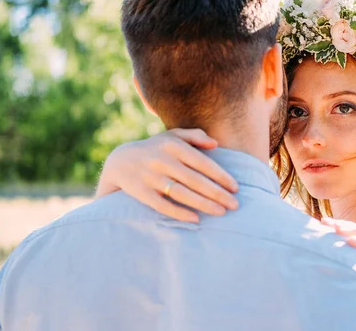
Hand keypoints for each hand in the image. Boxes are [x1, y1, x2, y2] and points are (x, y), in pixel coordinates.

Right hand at [96, 129, 238, 222]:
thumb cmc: (155, 149)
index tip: (236, 188)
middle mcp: (161, 160)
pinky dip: (179, 212)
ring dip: (203, 204)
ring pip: (181, 193)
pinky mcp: (141, 192)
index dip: (220, 176)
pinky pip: (162, 205)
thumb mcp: (171, 136)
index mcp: (172, 145)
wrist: (120, 161)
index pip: (202, 162)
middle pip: (195, 180)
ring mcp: (150, 176)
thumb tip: (215, 143)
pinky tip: (196, 219)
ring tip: (221, 212)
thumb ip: (194, 136)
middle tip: (235, 204)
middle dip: (217, 193)